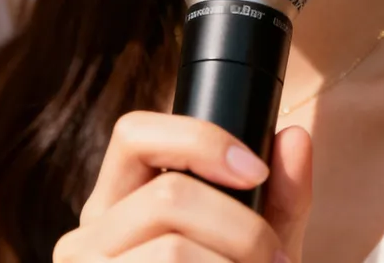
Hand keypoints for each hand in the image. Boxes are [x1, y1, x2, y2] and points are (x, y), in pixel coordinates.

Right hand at [53, 111, 311, 261]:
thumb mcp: (253, 251)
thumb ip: (281, 198)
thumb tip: (296, 137)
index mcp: (117, 203)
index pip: (134, 132)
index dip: (199, 137)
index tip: (257, 170)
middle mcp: (87, 239)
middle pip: (167, 198)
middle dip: (243, 228)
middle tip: (278, 259)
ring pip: (172, 251)